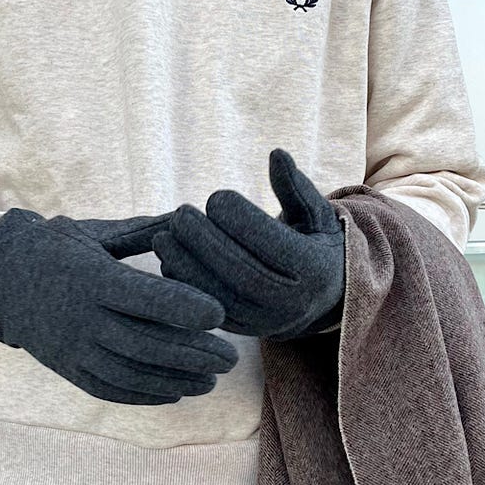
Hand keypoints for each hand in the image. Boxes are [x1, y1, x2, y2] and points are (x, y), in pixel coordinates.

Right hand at [0, 208, 238, 403]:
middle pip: (143, 342)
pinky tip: (175, 392)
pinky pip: (108, 388)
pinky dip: (143, 394)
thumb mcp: (94, 232)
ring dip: (174, 379)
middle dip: (192, 353)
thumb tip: (189, 218)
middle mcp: (81, 317)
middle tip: (231, 357)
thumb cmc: (56, 248)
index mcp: (91, 278)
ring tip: (211, 380)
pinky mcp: (66, 368)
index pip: (141, 297)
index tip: (218, 314)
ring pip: (129, 372)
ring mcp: (72, 348)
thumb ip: (143, 231)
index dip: (181, 307)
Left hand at [152, 148, 344, 338]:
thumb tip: (276, 154)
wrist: (321, 298)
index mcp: (314, 269)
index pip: (274, 245)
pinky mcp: (242, 330)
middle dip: (205, 242)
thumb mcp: (316, 215)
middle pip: (242, 273)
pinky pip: (208, 310)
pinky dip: (185, 286)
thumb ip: (296, 187)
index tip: (216, 197)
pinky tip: (168, 259)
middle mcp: (292, 302)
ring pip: (220, 297)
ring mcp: (265, 321)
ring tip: (163, 237)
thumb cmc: (313, 243)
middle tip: (180, 215)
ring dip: (185, 266)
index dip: (241, 220)